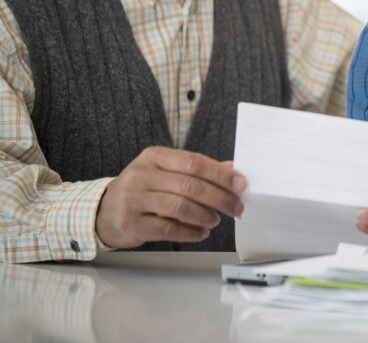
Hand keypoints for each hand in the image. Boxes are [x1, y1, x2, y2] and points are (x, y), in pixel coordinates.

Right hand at [95, 147, 246, 248]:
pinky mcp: (131, 224)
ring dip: (205, 215)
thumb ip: (197, 170)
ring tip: (216, 220)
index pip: (194, 162)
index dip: (220, 174)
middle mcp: (142, 175)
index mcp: (154, 157)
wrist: (103, 211)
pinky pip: (168, 229)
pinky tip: (201, 233)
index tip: (241, 184)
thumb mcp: (166, 172)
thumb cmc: (144, 189)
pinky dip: (190, 232)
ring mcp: (134, 200)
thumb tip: (232, 169)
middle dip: (219, 198)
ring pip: (179, 207)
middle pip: (190, 185)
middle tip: (236, 207)